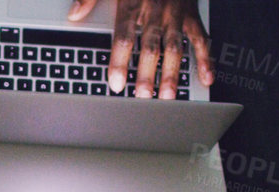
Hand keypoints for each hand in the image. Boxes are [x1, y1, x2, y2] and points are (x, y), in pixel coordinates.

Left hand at [69, 0, 212, 98]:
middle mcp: (155, 11)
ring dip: (171, 73)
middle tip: (143, 96)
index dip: (119, 61)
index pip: (124, 36)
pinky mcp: (190, 14)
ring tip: (167, 96)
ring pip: (174, 46)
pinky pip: (200, 37)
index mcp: (133, 3)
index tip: (115, 83)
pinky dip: (205, 58)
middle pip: (151, 46)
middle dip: (147, 73)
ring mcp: (175, 14)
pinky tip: (204, 77)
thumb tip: (74, 14)